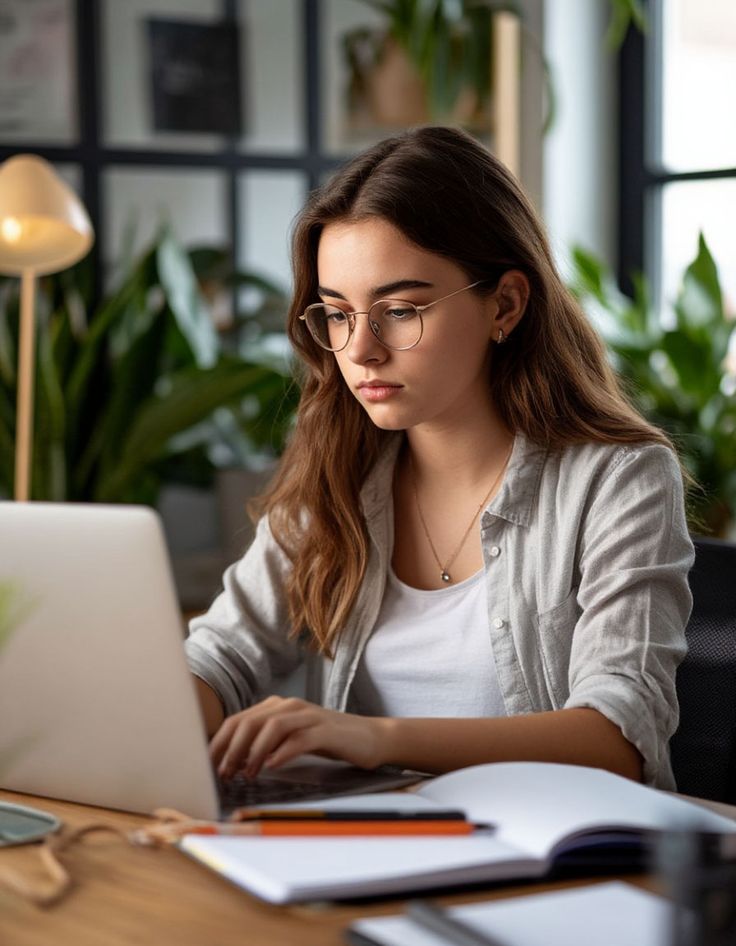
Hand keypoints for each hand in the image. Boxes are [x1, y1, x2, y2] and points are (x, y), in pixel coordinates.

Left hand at [209, 696, 388, 779]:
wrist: (371, 737)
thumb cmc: (328, 741)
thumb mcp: (291, 738)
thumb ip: (265, 743)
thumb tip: (232, 761)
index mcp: (278, 707)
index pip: (238, 720)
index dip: (220, 742)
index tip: (208, 765)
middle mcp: (290, 706)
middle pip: (250, 722)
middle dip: (231, 748)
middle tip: (223, 773)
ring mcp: (308, 716)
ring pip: (271, 727)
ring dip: (253, 751)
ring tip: (246, 773)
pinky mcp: (326, 730)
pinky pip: (299, 739)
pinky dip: (282, 752)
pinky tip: (272, 766)